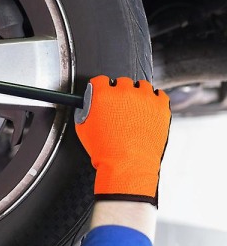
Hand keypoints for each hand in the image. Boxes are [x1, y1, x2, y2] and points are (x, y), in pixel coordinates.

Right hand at [75, 75, 170, 205]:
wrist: (127, 164)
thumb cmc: (106, 151)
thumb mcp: (84, 129)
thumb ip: (86, 111)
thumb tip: (89, 106)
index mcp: (103, 95)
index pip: (100, 80)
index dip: (100, 88)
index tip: (103, 92)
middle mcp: (124, 92)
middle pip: (121, 82)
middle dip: (119, 92)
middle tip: (119, 107)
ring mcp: (144, 98)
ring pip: (141, 86)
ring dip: (137, 94)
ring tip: (134, 110)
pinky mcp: (160, 106)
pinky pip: (158, 95)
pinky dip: (153, 101)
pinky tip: (147, 111)